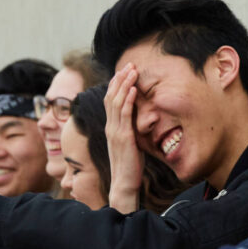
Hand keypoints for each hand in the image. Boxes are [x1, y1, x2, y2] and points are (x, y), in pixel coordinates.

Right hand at [105, 64, 144, 213]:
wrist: (123, 184)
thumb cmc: (129, 167)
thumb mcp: (129, 144)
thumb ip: (130, 131)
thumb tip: (137, 122)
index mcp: (111, 128)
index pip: (110, 100)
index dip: (116, 84)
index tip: (125, 71)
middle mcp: (110, 127)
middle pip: (111, 96)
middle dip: (121, 78)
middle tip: (130, 64)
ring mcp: (115, 131)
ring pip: (117, 102)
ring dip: (125, 84)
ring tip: (133, 70)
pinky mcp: (123, 137)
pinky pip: (125, 115)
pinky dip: (128, 100)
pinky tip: (133, 89)